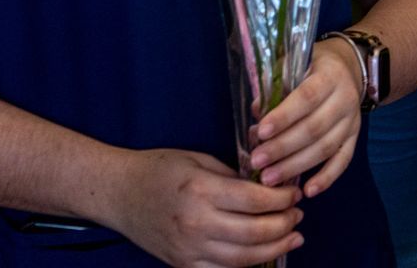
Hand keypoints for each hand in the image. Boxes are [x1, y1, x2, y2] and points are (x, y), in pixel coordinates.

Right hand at [99, 148, 302, 267]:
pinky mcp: (183, 265)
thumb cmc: (158, 169)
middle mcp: (196, 223)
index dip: (282, 198)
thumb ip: (232, 175)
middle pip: (255, 232)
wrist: (118, 194)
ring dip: (275, 248)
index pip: (255, 200)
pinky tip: (263, 254)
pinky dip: (247, 265)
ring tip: (292, 236)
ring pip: (244, 259)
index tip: (294, 192)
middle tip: (298, 214)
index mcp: (201, 190)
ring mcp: (189, 249)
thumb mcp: (197, 159)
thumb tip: (266, 185)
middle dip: (285, 224)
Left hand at [249, 36, 363, 195]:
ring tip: (269, 179)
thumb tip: (257, 112)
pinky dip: (327, 178)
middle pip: (314, 128)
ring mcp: (352, 121)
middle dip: (283, 148)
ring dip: (296, 166)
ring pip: (326, 148)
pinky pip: (343, 161)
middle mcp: (345, 99)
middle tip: (257, 161)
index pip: (307, 98)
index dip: (284, 116)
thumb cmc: (311, 67)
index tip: (261, 132)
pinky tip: (308, 191)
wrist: (348, 68)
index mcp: (329, 76)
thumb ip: (276, 86)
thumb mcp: (294, 65)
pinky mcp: (355, 139)